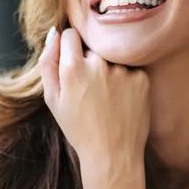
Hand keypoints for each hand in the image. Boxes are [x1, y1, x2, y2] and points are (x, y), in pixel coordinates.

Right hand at [38, 26, 148, 188]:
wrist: (112, 154)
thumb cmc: (78, 129)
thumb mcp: (52, 100)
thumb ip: (47, 63)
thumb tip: (54, 33)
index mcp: (73, 68)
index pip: (70, 34)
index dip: (68, 47)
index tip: (71, 62)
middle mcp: (99, 64)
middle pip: (92, 45)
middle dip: (88, 59)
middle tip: (89, 87)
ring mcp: (122, 70)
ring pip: (111, 57)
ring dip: (108, 69)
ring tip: (106, 96)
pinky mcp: (141, 78)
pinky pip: (129, 68)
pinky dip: (125, 80)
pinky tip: (121, 100)